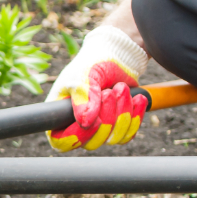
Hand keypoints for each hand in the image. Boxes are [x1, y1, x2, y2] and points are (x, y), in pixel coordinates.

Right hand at [46, 26, 149, 151]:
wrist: (116, 54)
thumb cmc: (91, 63)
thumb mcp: (82, 77)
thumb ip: (83, 99)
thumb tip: (85, 123)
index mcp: (59, 116)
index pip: (62, 142)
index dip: (77, 136)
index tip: (93, 119)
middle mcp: (78, 126)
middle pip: (92, 142)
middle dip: (107, 117)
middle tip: (109, 92)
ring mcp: (99, 128)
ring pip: (113, 138)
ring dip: (122, 112)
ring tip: (121, 88)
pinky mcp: (118, 125)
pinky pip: (129, 132)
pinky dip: (136, 115)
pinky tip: (137, 97)